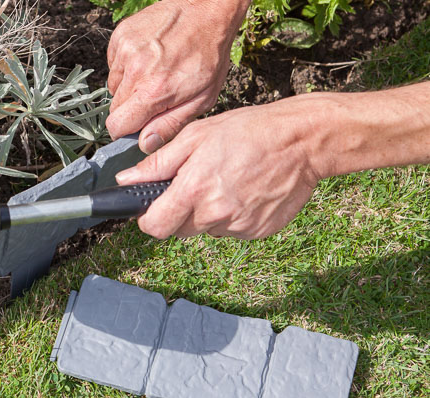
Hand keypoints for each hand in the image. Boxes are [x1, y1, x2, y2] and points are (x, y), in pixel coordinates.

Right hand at [106, 0, 248, 152]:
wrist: (207, 10)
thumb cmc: (209, 55)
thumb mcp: (202, 99)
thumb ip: (170, 125)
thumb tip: (145, 144)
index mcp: (154, 91)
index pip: (116, 126)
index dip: (126, 130)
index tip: (138, 125)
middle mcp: (135, 70)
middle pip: (115, 108)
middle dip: (131, 108)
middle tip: (154, 96)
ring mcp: (126, 51)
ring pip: (113, 86)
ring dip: (129, 86)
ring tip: (154, 73)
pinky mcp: (121, 36)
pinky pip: (114, 64)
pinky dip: (127, 66)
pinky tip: (148, 58)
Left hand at [115, 96, 323, 239]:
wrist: (304, 141)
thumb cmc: (249, 131)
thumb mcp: (196, 136)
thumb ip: (158, 164)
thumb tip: (127, 181)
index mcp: (194, 190)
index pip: (154, 227)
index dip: (149, 218)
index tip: (153, 207)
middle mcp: (215, 214)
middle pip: (179, 230)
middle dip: (180, 212)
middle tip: (198, 182)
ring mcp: (238, 226)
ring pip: (206, 229)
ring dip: (208, 213)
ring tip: (228, 181)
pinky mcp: (257, 232)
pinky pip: (232, 230)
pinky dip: (233, 216)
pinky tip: (246, 190)